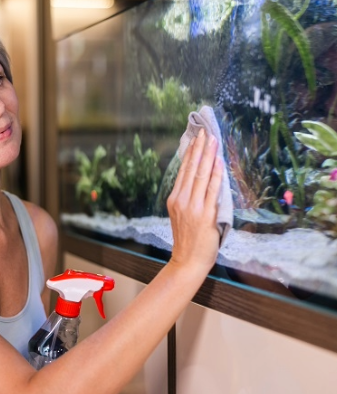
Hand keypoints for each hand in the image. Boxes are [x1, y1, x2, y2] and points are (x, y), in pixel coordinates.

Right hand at [167, 128, 222, 271]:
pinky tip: (218, 162)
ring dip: (208, 156)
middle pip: (191, 169)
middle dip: (199, 148)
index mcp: (174, 199)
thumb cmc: (187, 240)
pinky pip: (212, 189)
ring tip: (213, 141)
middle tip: (204, 132)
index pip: (184, 171)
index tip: (195, 139)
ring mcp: (193, 206)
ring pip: (201, 175)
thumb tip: (201, 180)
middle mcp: (181, 200)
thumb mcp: (181, 215)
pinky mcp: (205, 214)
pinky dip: (216, 174)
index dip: (190, 153)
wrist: (187, 261)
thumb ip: (188, 198)